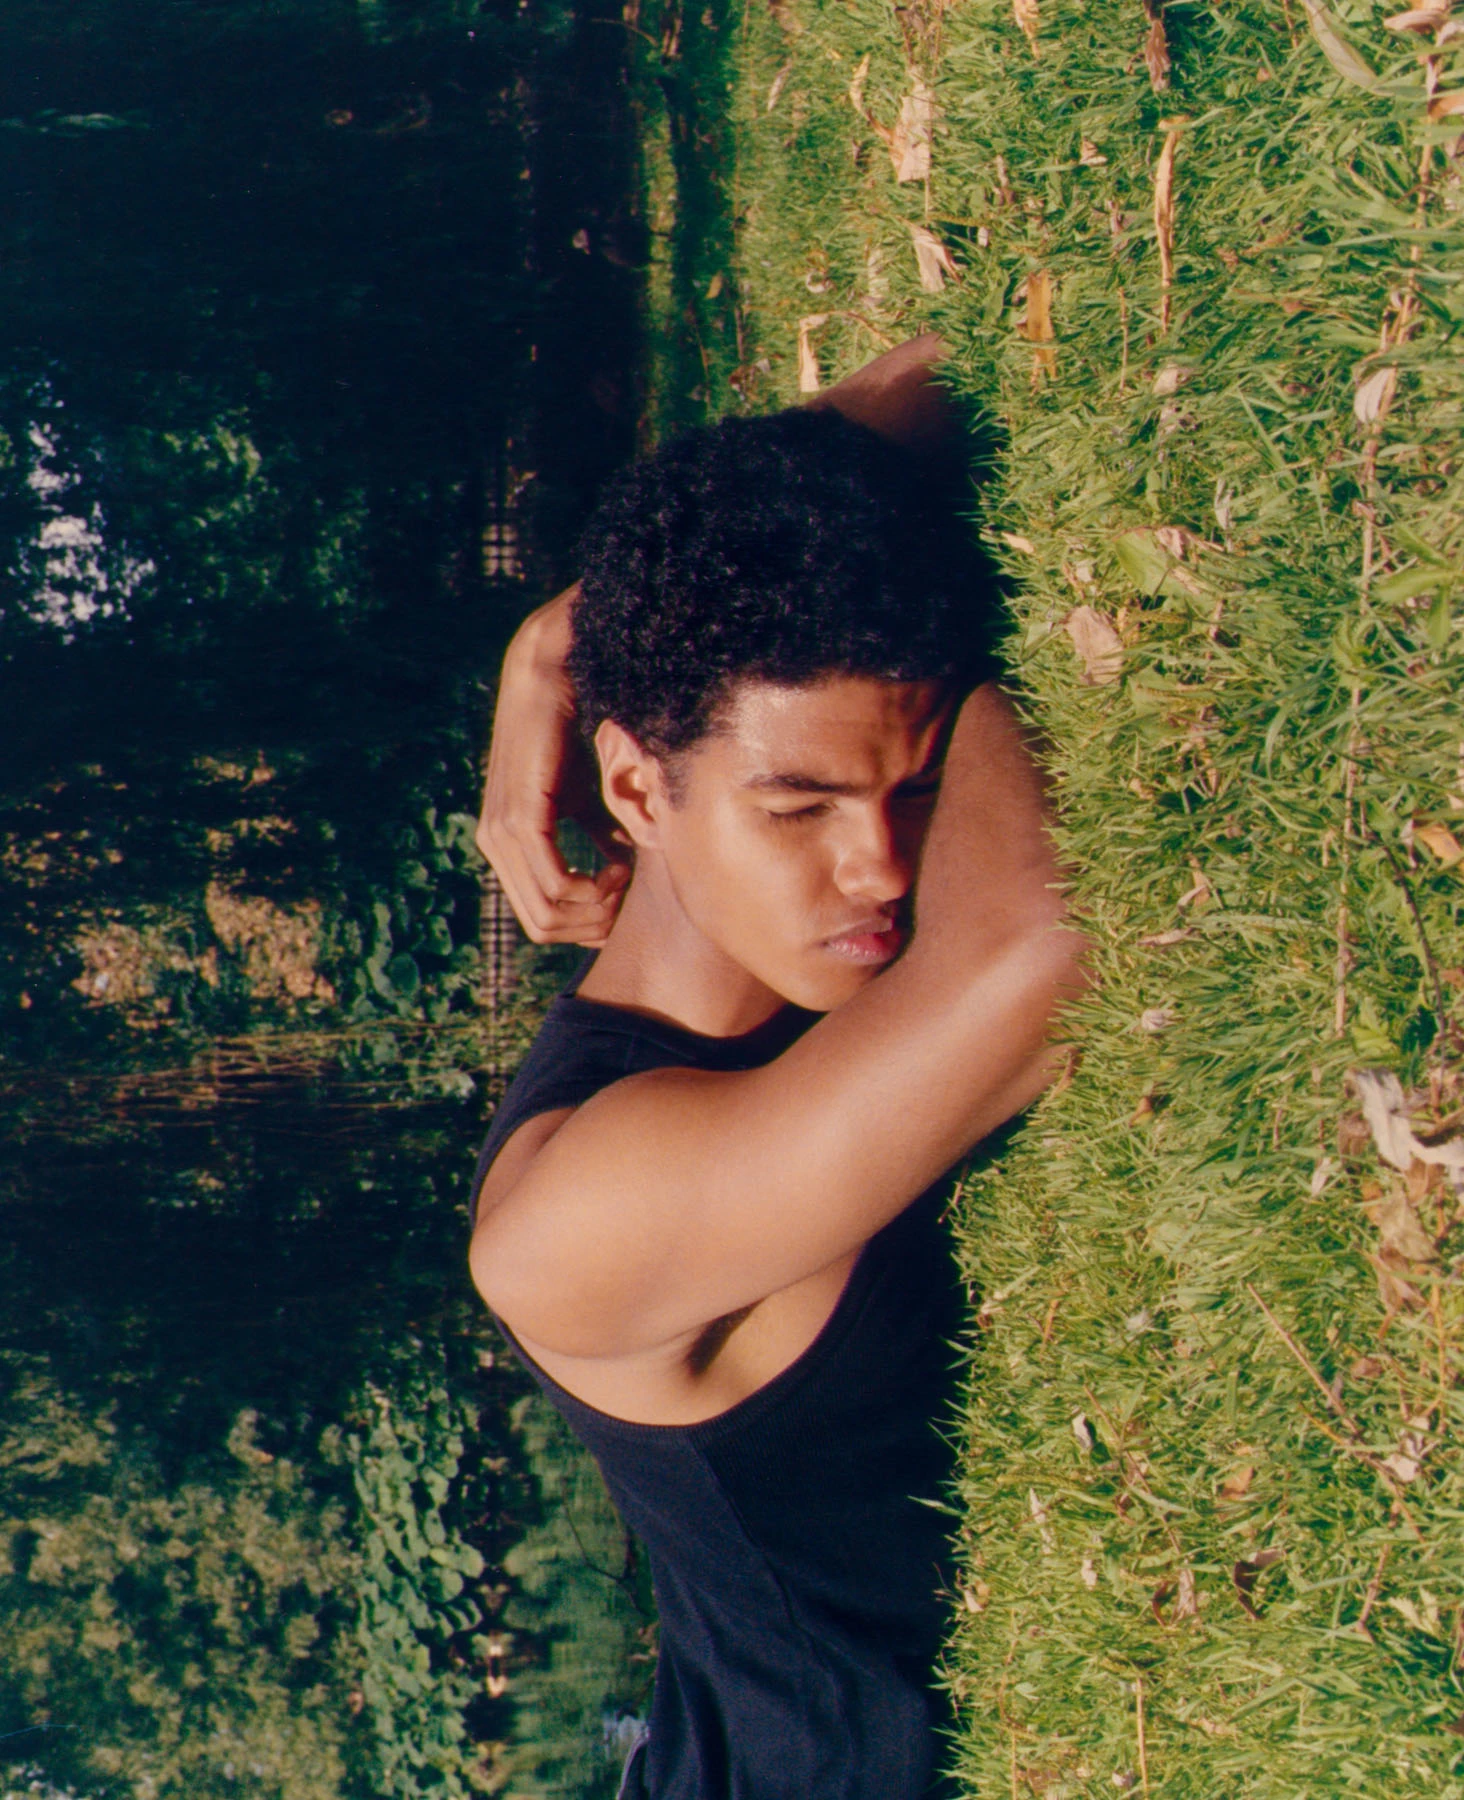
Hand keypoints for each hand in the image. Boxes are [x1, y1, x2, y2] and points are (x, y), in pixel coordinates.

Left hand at [476, 586, 630, 945]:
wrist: (552, 672)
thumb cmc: (574, 729)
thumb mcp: (588, 794)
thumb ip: (598, 836)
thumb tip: (621, 873)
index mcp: (505, 844)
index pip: (539, 921)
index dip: (586, 925)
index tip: (621, 894)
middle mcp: (494, 843)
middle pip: (543, 928)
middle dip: (593, 925)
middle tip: (626, 893)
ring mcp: (502, 833)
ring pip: (549, 913)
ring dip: (598, 907)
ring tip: (624, 875)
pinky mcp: (521, 817)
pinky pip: (555, 883)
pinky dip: (595, 887)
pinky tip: (619, 865)